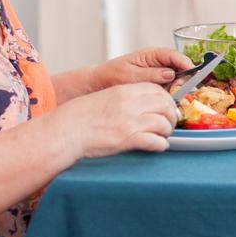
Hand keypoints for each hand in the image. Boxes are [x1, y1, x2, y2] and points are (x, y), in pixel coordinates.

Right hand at [56, 82, 178, 158]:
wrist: (64, 131)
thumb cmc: (79, 116)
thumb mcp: (105, 98)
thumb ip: (125, 99)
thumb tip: (142, 105)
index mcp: (125, 91)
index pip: (157, 90)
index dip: (167, 100)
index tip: (167, 108)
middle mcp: (131, 104)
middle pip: (165, 106)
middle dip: (171, 116)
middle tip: (169, 124)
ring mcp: (130, 122)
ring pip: (164, 124)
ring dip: (167, 131)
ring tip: (163, 136)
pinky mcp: (127, 140)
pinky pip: (155, 142)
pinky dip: (160, 145)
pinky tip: (158, 146)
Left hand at [92, 48, 192, 90]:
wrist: (99, 85)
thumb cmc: (111, 75)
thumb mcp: (130, 74)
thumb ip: (150, 74)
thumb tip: (170, 73)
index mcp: (152, 55)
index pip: (174, 56)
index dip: (185, 63)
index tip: (193, 72)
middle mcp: (158, 64)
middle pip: (180, 68)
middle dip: (184, 78)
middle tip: (180, 89)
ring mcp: (159, 75)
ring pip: (177, 80)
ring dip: (178, 88)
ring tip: (174, 97)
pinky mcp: (158, 86)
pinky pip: (170, 89)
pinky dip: (172, 95)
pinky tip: (168, 102)